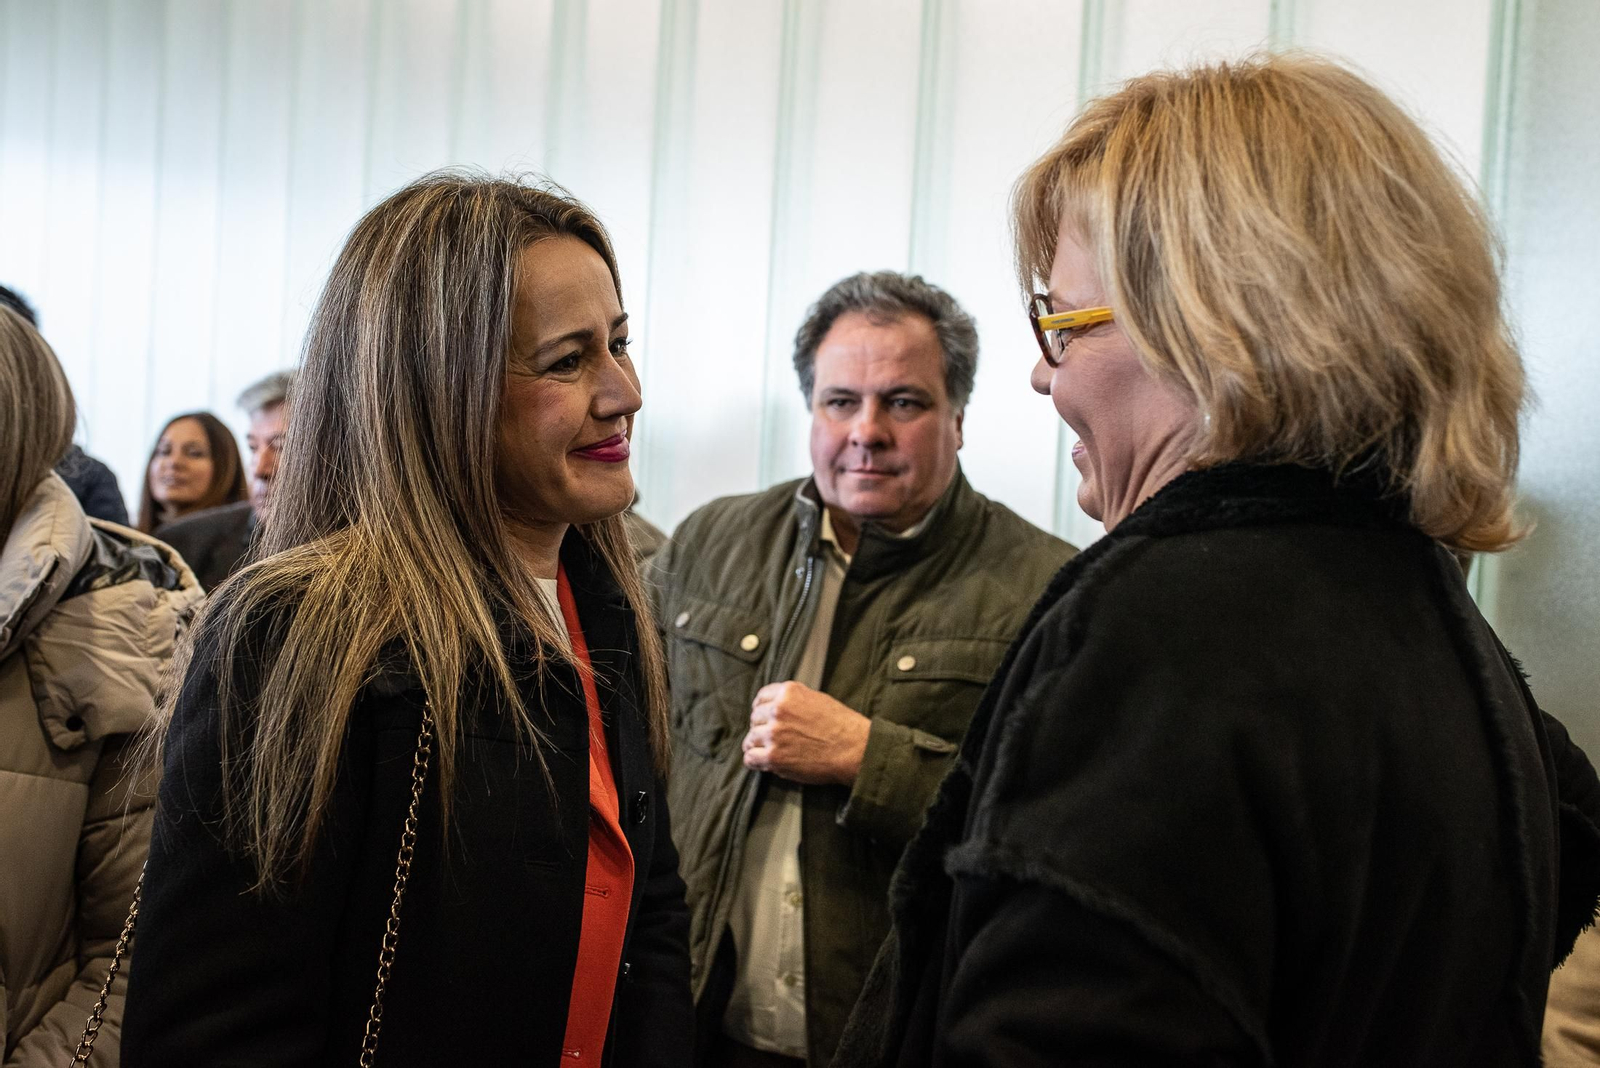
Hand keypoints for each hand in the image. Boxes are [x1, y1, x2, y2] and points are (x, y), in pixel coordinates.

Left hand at [742, 681, 870, 785]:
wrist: (854, 749)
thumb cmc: (841, 726)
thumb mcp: (817, 699)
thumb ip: (793, 700)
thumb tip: (776, 706)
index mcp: (788, 693)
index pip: (761, 698)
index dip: (761, 710)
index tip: (763, 718)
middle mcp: (777, 710)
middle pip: (755, 719)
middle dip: (761, 728)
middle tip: (772, 738)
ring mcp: (774, 734)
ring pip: (750, 739)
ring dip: (758, 746)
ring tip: (769, 751)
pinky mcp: (774, 757)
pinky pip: (751, 758)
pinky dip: (755, 761)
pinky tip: (764, 762)